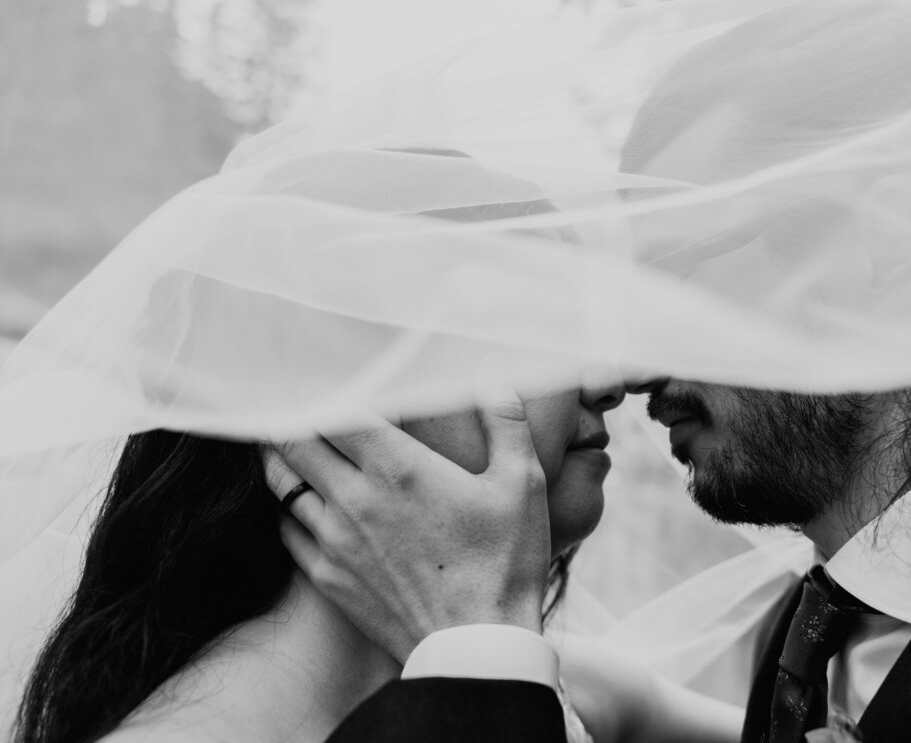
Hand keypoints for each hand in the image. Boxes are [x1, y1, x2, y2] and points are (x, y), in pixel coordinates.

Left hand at [263, 388, 550, 663]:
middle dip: (291, 413)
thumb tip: (495, 366)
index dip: (322, 385)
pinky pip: (288, 529)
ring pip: (282, 483)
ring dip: (283, 456)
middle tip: (296, 398)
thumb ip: (505, 417)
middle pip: (293, 440)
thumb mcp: (522, 482)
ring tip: (290, 438)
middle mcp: (354, 499)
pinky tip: (303, 499)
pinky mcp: (328, 577)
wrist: (477, 650)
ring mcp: (335, 541)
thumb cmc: (506, 563)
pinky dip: (289, 506)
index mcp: (398, 468)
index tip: (326, 372)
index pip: (333, 408)